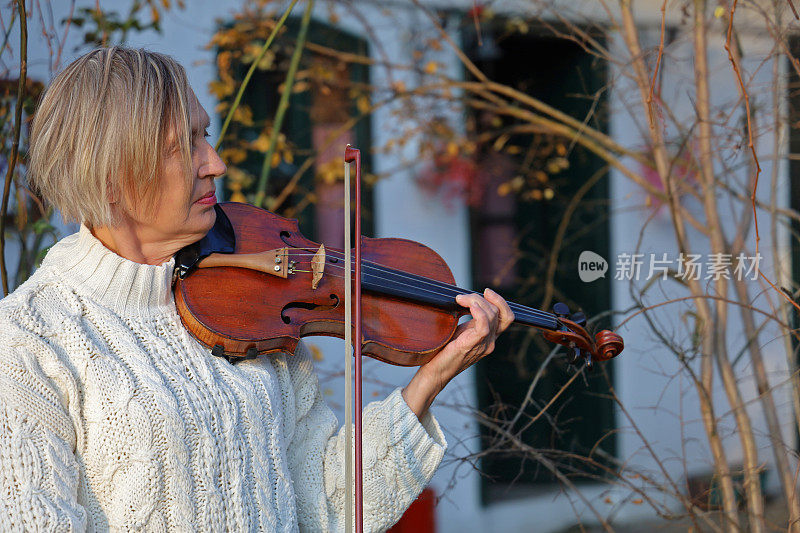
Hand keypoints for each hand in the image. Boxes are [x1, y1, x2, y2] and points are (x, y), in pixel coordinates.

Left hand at [402, 288, 513, 417]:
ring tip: (459, 300)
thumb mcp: (460, 331)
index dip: (500, 301)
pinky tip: (468, 305)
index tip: (486, 291)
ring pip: (491, 315)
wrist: (435, 372)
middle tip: (463, 297)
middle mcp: (490, 342)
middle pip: (498, 312)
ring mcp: (483, 344)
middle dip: (482, 298)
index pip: (506, 317)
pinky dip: (478, 312)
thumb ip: (470, 320)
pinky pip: (484, 326)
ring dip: (475, 301)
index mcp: (489, 338)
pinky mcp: (472, 345)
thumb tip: (467, 299)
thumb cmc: (443, 351)